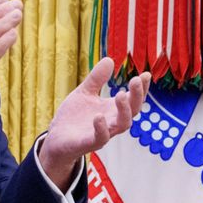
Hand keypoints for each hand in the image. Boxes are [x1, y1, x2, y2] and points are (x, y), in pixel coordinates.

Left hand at [38, 57, 149, 188]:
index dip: (142, 88)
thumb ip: (96, 79)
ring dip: (124, 110)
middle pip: (133, 110)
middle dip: (137, 96)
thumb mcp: (85, 92)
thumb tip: (109, 59)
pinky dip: (101, 128)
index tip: (146, 74)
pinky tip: (98, 116)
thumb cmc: (74, 117)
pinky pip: (101, 138)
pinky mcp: (89, 143)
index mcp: (113, 109)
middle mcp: (112, 121)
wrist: (56, 138)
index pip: (133, 99)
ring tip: (120, 95)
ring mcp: (103, 133)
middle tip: (136, 80)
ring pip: (123, 124)